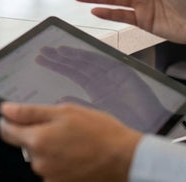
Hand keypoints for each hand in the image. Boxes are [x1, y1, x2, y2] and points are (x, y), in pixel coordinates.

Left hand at [0, 102, 140, 181]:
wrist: (126, 160)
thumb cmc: (101, 133)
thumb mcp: (65, 111)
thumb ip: (30, 112)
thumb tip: (7, 110)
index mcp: (37, 140)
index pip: (6, 131)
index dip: (10, 121)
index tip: (16, 117)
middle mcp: (39, 162)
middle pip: (27, 145)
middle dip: (38, 135)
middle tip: (62, 128)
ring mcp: (50, 177)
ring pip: (41, 158)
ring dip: (51, 150)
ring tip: (75, 143)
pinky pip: (53, 171)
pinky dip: (61, 163)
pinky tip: (77, 156)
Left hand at [34, 45, 167, 132]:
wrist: (143, 134)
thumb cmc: (121, 127)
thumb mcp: (92, 115)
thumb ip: (77, 104)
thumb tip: (57, 100)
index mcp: (94, 88)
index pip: (72, 72)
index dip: (57, 64)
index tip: (42, 58)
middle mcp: (102, 79)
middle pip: (77, 65)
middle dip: (61, 58)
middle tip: (44, 51)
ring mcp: (113, 76)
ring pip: (90, 62)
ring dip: (74, 56)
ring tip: (57, 51)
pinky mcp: (125, 74)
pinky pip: (108, 64)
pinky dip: (94, 59)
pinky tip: (79, 56)